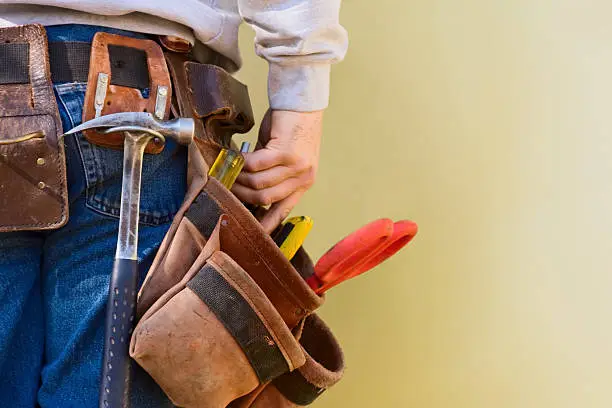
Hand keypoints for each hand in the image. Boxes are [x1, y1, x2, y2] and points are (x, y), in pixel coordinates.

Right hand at [231, 109, 322, 233]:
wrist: (301, 101)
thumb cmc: (290, 125)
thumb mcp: (283, 155)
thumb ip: (270, 173)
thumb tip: (246, 186)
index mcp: (304, 182)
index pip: (284, 209)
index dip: (267, 223)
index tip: (252, 232)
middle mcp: (304, 177)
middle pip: (266, 199)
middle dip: (242, 196)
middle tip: (226, 187)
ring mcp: (298, 166)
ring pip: (260, 184)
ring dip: (239, 179)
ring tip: (228, 173)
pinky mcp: (287, 153)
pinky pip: (257, 166)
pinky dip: (242, 164)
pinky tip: (234, 159)